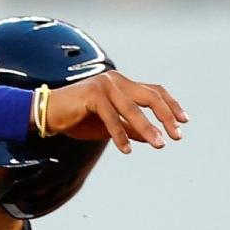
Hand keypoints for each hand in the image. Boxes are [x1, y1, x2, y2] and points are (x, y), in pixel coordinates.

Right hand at [45, 71, 186, 153]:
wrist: (46, 115)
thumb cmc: (75, 119)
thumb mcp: (108, 127)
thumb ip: (130, 129)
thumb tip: (152, 137)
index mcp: (122, 84)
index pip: (154, 92)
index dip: (171, 106)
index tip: (183, 122)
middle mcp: (117, 80)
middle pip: (151, 96)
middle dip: (167, 116)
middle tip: (176, 135)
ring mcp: (105, 85)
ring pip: (133, 109)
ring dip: (147, 128)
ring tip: (159, 144)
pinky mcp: (93, 94)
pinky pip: (111, 118)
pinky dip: (120, 135)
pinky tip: (127, 149)